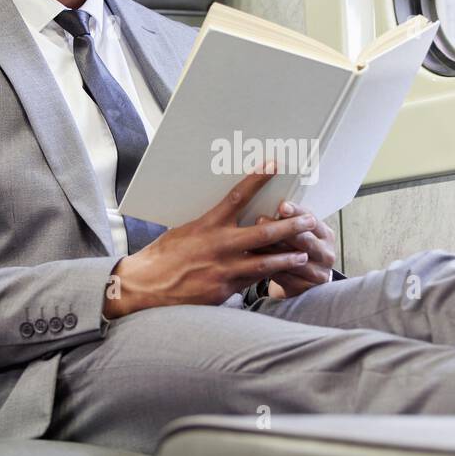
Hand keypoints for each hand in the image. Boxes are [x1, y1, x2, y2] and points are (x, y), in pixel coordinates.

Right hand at [104, 168, 316, 317]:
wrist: (144, 287)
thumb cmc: (161, 258)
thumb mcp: (183, 232)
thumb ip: (208, 225)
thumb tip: (226, 214)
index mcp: (208, 225)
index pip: (238, 196)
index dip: (258, 179)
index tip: (274, 165)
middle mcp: (220, 245)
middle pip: (265, 232)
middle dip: (291, 225)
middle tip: (310, 219)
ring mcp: (224, 269)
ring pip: (266, 262)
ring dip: (289, 256)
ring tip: (304, 252)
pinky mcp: (224, 290)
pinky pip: (253, 282)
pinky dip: (268, 277)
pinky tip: (282, 276)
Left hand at [253, 200, 336, 298]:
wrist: (304, 281)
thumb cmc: (298, 250)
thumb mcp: (302, 234)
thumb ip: (291, 222)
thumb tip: (271, 203)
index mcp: (326, 235)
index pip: (312, 220)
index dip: (297, 212)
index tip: (282, 206)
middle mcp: (326, 254)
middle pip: (304, 240)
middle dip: (281, 229)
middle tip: (260, 219)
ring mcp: (318, 273)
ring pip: (292, 259)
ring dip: (270, 249)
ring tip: (251, 240)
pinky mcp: (305, 288)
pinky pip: (284, 276)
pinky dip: (268, 267)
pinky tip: (252, 259)